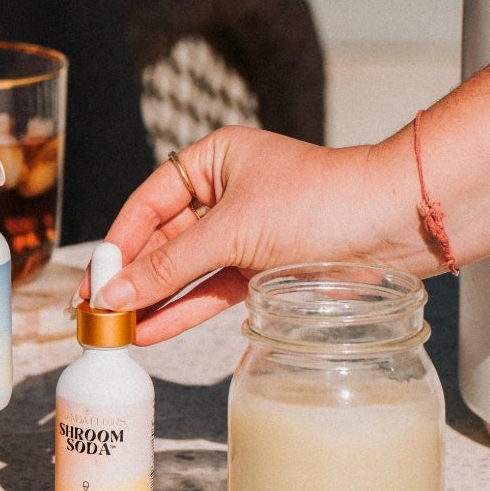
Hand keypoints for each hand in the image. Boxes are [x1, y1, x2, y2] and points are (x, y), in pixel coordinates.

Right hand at [86, 126, 415, 344]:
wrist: (395, 226)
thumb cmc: (320, 202)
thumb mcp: (233, 229)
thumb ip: (170, 266)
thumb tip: (113, 293)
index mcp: (213, 160)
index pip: (148, 203)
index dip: (119, 243)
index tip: (94, 277)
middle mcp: (223, 194)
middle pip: (163, 241)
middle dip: (131, 277)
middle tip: (95, 311)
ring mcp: (243, 234)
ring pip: (185, 271)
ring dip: (153, 300)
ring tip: (115, 329)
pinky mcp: (261, 269)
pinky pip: (211, 291)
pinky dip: (183, 311)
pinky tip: (151, 331)